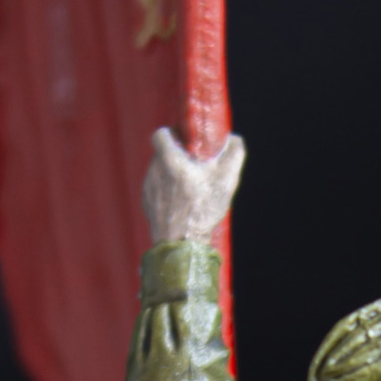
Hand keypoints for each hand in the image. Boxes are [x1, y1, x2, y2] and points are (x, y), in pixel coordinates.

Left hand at [141, 127, 245, 243]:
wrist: (182, 245)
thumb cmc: (202, 212)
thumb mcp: (226, 180)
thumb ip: (234, 154)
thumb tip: (233, 139)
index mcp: (170, 161)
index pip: (161, 134)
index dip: (172, 135)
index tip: (185, 143)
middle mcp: (154, 172)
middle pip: (162, 154)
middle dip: (176, 158)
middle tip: (193, 169)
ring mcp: (148, 188)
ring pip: (159, 172)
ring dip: (171, 176)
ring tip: (188, 190)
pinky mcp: (147, 204)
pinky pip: (156, 190)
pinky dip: (166, 192)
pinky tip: (180, 204)